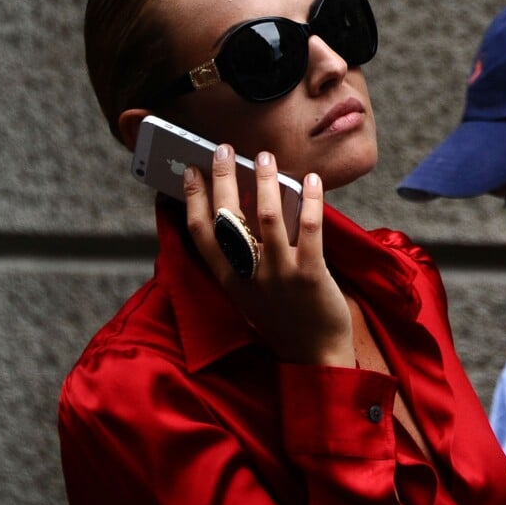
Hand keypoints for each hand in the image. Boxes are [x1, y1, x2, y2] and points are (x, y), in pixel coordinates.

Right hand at [183, 144, 355, 366]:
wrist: (314, 354)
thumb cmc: (280, 317)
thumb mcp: (247, 293)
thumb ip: (241, 258)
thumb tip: (240, 207)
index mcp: (228, 279)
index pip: (201, 232)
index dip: (194, 198)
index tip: (191, 171)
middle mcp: (248, 274)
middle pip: (228, 216)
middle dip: (223, 177)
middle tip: (224, 150)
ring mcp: (279, 273)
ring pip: (267, 216)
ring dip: (265, 181)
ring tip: (266, 158)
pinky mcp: (310, 274)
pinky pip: (310, 227)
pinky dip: (310, 199)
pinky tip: (310, 180)